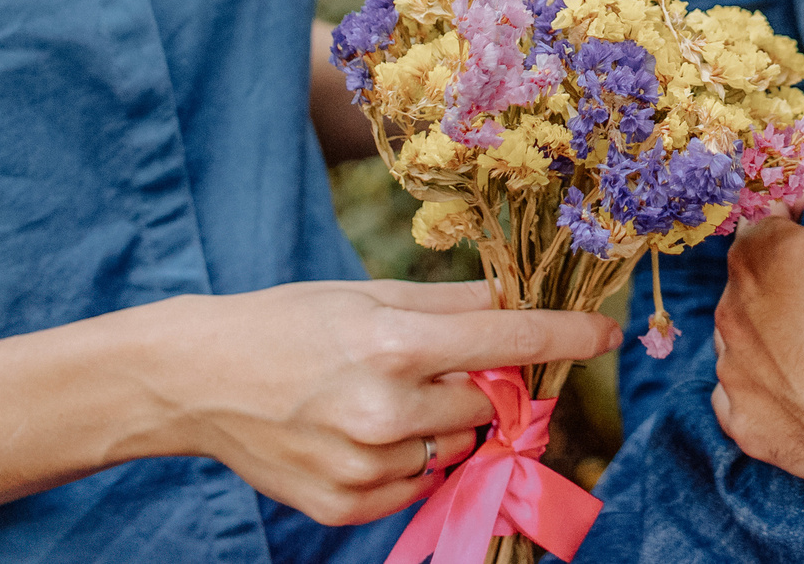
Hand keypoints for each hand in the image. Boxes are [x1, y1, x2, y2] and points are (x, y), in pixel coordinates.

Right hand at [137, 279, 622, 525]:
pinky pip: (417, 486)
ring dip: (444, 427)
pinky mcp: (347, 508)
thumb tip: (521, 303)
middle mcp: (385, 411)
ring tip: (383, 398)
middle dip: (483, 386)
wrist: (195, 380)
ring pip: (455, 450)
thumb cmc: (287, 323)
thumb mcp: (369, 296)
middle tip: (436, 365)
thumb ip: (454, 305)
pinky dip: (409, 461)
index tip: (607, 334)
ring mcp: (365, 467)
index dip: (569, 338)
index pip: (511, 343)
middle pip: (489, 405)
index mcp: (394, 345)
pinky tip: (363, 433)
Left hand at [709, 145, 803, 486]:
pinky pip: (743, 395)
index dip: (795, 213)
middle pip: (752, 277)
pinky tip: (800, 385)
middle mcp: (728, 313)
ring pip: (744, 335)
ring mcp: (733, 373)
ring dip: (773, 328)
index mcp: (752, 258)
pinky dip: (766, 386)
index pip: (763, 216)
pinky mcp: (745, 424)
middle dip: (784, 271)